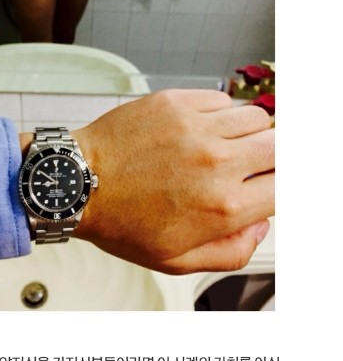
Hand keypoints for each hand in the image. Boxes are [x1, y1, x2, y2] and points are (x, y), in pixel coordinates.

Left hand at [72, 90, 273, 274]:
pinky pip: (221, 100)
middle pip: (278, 147)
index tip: (265, 185)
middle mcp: (217, 162)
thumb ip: (230, 251)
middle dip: (270, 158)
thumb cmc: (121, 222)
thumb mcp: (176, 260)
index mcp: (222, 207)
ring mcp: (196, 127)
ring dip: (246, 133)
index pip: (283, 187)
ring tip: (221, 145)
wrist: (78, 182)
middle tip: (248, 164)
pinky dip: (218, 114)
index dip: (276, 187)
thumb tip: (260, 227)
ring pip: (254, 118)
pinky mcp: (176, 102)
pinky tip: (199, 129)